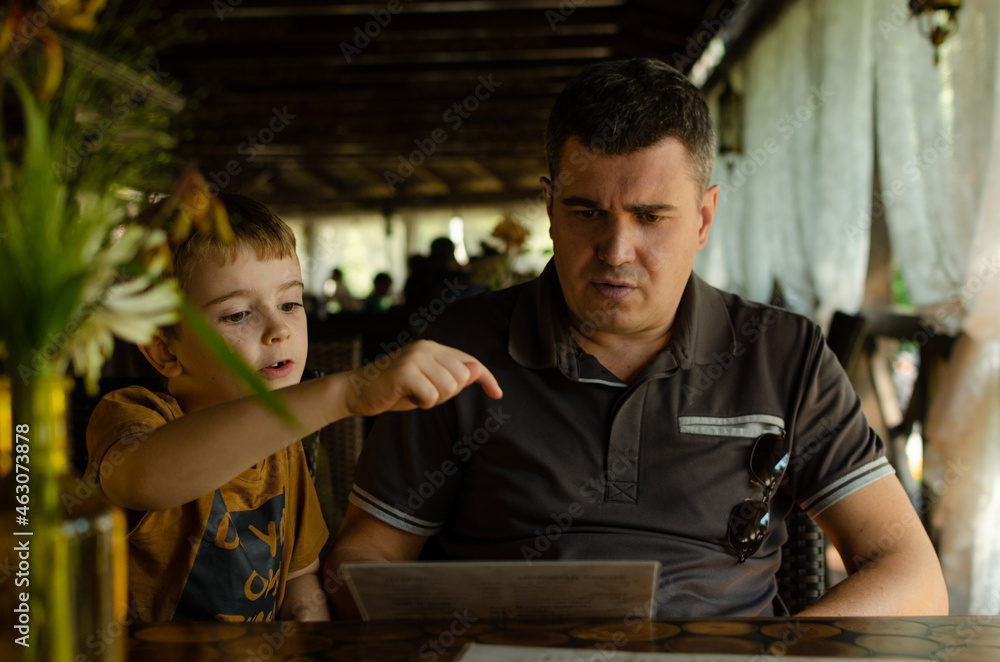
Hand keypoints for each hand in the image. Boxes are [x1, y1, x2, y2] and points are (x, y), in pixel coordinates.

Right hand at [346, 340, 501, 416]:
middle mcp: (427, 347)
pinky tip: (406, 396)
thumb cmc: (395, 389)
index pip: (470, 362)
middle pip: (462, 378)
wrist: (357, 391)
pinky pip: (431, 395)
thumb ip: (452, 378)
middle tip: (424, 394)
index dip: (487, 378)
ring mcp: (415, 357)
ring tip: (414, 394)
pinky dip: (422, 403)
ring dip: (433, 399)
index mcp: (434, 348)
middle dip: (448, 394)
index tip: (498, 393)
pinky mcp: (405, 371)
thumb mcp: (429, 384)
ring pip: (448, 387)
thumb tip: (478, 371)